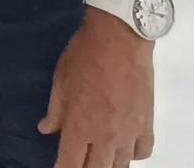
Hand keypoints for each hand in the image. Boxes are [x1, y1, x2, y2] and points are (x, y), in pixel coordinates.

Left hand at [39, 8, 154, 166]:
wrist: (120, 38)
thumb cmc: (85, 55)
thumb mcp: (61, 80)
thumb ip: (55, 110)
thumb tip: (46, 129)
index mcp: (80, 126)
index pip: (70, 164)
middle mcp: (106, 136)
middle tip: (79, 161)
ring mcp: (129, 133)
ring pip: (121, 166)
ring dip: (108, 164)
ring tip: (99, 157)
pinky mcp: (147, 124)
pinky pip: (142, 152)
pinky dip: (132, 155)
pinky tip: (123, 147)